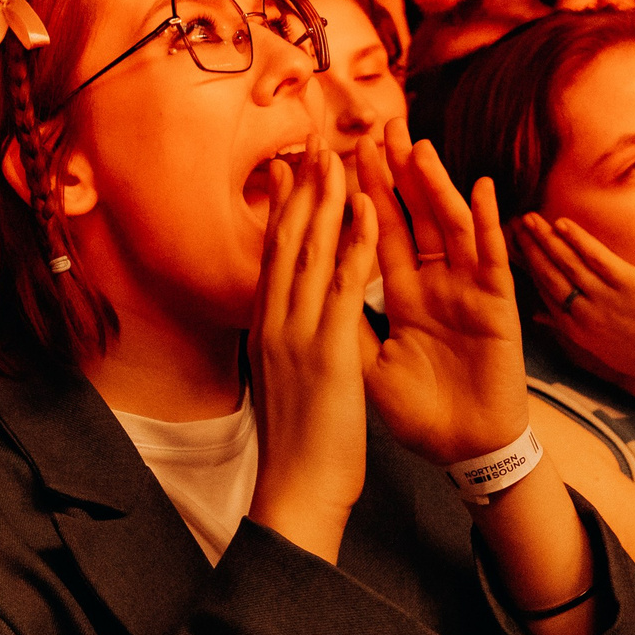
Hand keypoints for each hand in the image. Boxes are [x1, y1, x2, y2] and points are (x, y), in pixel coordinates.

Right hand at [247, 144, 379, 554]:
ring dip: (327, 199)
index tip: (288, 171)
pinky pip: (344, 284)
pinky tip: (367, 207)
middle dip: (301, 189)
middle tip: (314, 145)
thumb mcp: (283, 381)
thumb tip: (283, 320)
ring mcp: (296, 333)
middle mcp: (274, 321)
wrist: (297, 489)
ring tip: (340, 156)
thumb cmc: (298, 444)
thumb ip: (282, 343)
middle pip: (285, 240)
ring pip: (310, 250)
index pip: (272, 255)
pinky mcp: (328, 349)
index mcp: (266, 328)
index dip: (281, 209)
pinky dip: (355, 241)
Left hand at [356, 120, 528, 464]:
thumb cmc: (418, 410)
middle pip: (413, 217)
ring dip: (435, 186)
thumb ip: (346, 319)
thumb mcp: (366, 363)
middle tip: (378, 126)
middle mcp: (435, 283)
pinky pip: (491, 258)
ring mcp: (467, 290)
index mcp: (402, 294)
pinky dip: (487, 223)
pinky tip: (481, 189)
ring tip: (418, 146)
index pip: (375, 233)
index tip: (337, 156)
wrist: (462, 450)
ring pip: (448, 227)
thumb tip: (307, 282)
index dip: (359, 196)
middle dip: (397, 173)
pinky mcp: (497, 307)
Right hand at [512, 211, 634, 397]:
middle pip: (548, 275)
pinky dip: (578, 239)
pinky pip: (596, 257)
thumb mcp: (605, 349)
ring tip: (529, 218)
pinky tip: (563, 223)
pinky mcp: (629, 285)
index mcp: (579, 332)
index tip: (513, 250)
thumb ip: (572, 329)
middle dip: (528, 248)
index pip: (543, 294)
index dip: (527, 269)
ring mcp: (606, 300)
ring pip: (567, 263)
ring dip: (545, 238)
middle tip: (512, 225)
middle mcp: (585, 316)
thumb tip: (541, 317)